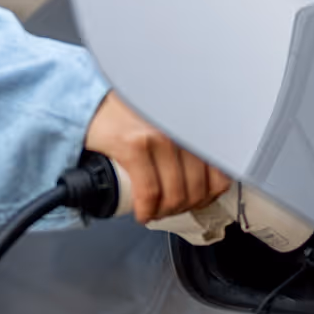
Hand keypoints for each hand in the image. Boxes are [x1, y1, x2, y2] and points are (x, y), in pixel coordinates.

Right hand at [82, 92, 230, 223]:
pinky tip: (142, 213)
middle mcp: (182, 128)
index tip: (196, 201)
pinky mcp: (134, 145)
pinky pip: (149, 193)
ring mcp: (159, 136)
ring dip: (164, 213)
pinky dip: (146, 211)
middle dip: (182, 208)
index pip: (219, 174)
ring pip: (175, 195)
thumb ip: (190, 141)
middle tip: (168, 209)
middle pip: (197, 189)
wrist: (94, 100)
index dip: (208, 197)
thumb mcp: (170, 124)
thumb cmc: (130, 111)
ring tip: (154, 211)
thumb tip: (205, 176)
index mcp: (195, 124)